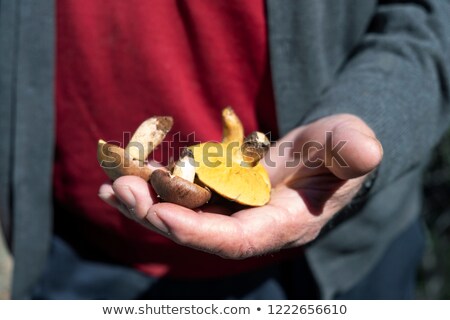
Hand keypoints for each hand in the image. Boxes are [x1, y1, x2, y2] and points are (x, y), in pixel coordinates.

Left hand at [98, 114, 382, 258]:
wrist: (325, 151)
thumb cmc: (339, 148)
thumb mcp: (348, 144)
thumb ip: (351, 152)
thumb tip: (365, 151)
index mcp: (282, 222)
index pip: (235, 240)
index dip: (198, 231)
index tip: (160, 212)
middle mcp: (252, 226)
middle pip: (198, 233)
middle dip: (158, 215)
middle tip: (123, 190)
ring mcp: (234, 213)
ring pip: (184, 217)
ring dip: (146, 204)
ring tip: (113, 185)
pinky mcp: (222, 197)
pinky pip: (182, 199)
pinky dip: (152, 191)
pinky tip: (123, 181)